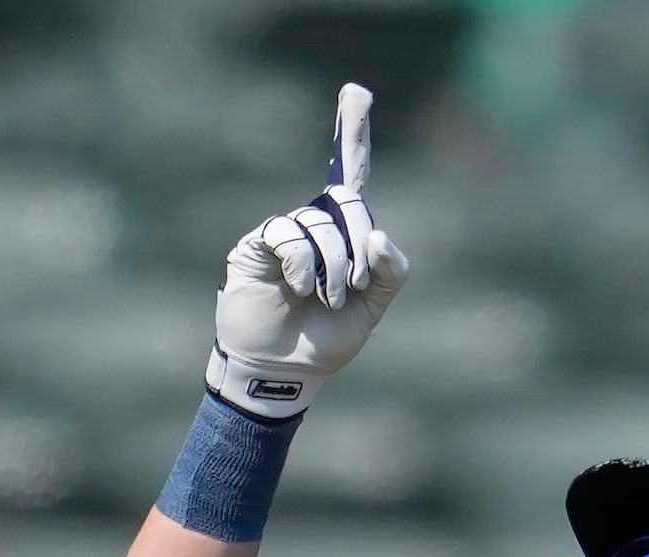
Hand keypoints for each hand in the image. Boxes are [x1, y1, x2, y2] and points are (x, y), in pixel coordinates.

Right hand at [208, 81, 406, 419]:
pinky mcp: (258, 245)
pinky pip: (288, 234)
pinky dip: (302, 264)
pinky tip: (297, 288)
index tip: (357, 92)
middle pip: (348, 200)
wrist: (283, 372)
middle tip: (356, 283)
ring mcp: (284, 232)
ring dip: (334, 268)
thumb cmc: (325, 340)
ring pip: (321, 223)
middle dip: (360, 241)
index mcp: (344, 233)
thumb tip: (377, 236)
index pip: (350, 173)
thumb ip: (390, 271)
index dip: (352, 133)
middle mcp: (313, 223)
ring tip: (326, 300)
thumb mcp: (373, 309)